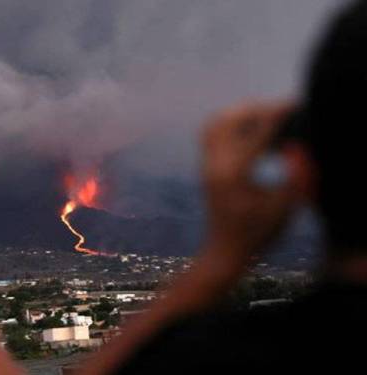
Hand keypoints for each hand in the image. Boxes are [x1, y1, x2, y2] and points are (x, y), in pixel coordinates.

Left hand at [202, 102, 295, 263]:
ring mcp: (205, 166)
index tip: (292, 106)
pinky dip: (227, 124)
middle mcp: (214, 165)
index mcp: (234, 174)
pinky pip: (209, 134)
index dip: (276, 116)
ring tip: (263, 117)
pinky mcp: (204, 168)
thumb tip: (296, 147)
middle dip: (255, 110)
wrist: (224, 251)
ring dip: (238, 114)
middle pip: (228, 120)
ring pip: (214, 124)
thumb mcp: (283, 209)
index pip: (255, 134)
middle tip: (278, 111)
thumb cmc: (256, 234)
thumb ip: (294, 178)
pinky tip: (248, 131)